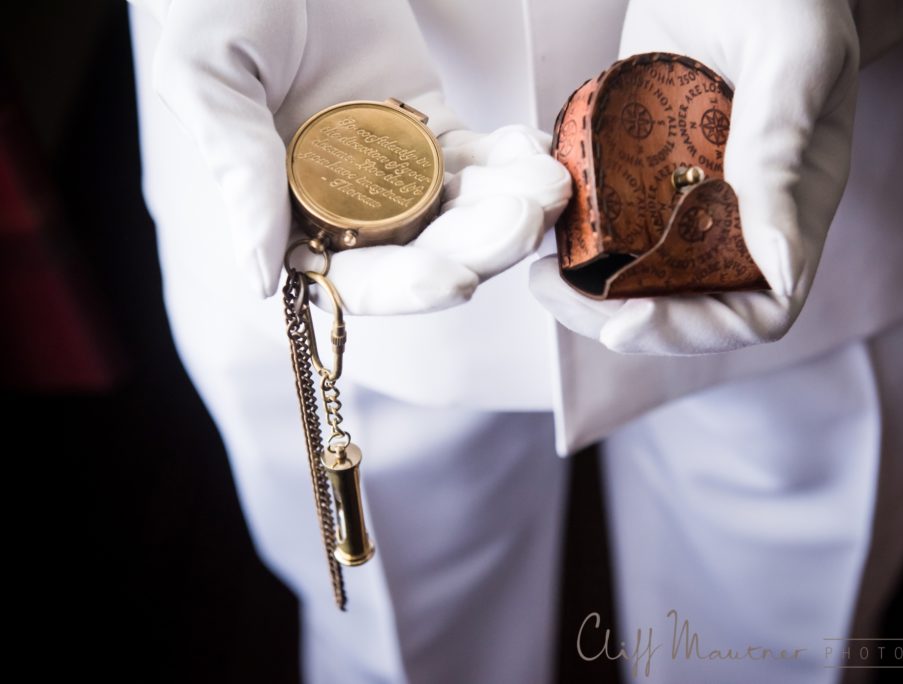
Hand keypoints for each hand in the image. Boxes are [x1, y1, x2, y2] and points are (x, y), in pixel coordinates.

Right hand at [135, 0, 569, 309]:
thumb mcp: (210, 77)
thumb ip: (239, 172)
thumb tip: (260, 279)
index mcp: (280, 206)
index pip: (347, 275)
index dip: (401, 287)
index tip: (453, 280)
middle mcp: (339, 199)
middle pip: (419, 250)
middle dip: (476, 245)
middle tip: (520, 221)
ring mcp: (388, 162)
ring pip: (458, 209)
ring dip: (507, 206)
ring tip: (547, 187)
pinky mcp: (427, 120)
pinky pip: (477, 155)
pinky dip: (510, 161)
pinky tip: (534, 153)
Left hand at [529, 0, 859, 353]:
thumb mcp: (792, 56)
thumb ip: (780, 151)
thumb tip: (778, 267)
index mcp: (794, 206)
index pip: (758, 308)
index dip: (696, 331)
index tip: (626, 320)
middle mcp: (740, 213)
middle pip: (686, 302)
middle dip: (618, 314)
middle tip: (549, 290)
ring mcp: (687, 190)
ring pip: (640, 270)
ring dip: (587, 282)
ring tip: (536, 267)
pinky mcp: (643, 162)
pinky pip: (610, 215)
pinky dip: (574, 227)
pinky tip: (541, 214)